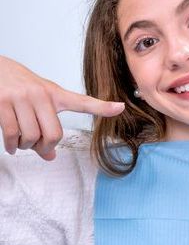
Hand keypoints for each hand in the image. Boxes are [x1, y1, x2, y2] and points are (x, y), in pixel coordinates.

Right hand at [0, 55, 124, 160]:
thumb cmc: (19, 87)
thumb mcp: (38, 102)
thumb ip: (47, 127)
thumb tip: (50, 157)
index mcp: (54, 94)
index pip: (82, 102)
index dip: (102, 106)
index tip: (120, 108)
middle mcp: (41, 94)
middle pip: (54, 134)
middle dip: (45, 147)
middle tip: (38, 146)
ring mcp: (21, 98)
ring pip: (32, 137)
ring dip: (26, 147)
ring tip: (21, 142)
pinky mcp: (2, 103)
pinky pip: (12, 134)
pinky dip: (12, 146)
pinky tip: (12, 145)